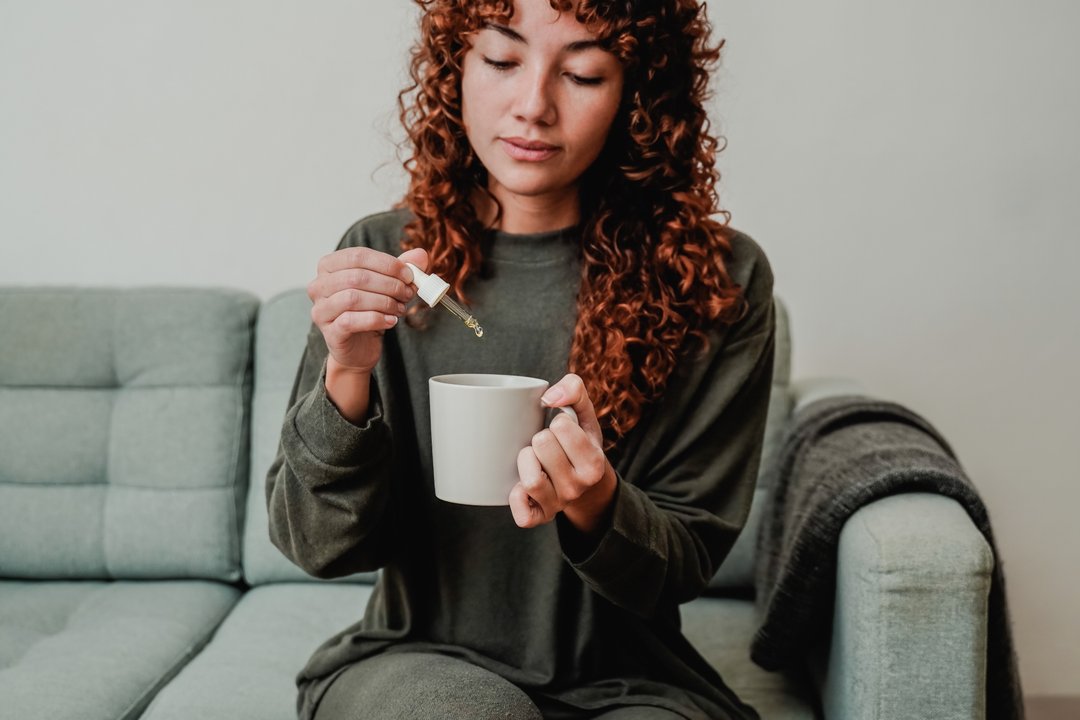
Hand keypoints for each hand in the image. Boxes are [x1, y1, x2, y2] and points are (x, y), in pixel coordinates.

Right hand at [307, 247, 427, 374]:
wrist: (360, 346)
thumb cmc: (370, 310)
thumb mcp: (387, 285)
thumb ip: (401, 268)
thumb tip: (420, 255)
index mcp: (329, 265)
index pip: (358, 255)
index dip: (387, 264)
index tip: (409, 275)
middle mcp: (319, 285)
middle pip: (357, 277)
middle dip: (389, 285)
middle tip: (407, 294)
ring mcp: (321, 309)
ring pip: (353, 298)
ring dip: (384, 302)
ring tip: (399, 308)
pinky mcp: (329, 331)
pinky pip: (351, 320)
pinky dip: (376, 319)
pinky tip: (391, 321)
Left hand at [510, 374, 617, 532]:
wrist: (583, 485)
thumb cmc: (578, 442)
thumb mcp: (584, 414)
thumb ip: (574, 389)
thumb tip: (549, 398)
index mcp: (594, 463)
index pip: (561, 425)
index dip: (558, 422)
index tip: (563, 431)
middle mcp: (578, 488)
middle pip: (542, 445)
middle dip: (540, 438)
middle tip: (548, 446)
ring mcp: (558, 505)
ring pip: (531, 479)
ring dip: (526, 461)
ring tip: (535, 460)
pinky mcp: (539, 518)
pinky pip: (522, 513)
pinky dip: (516, 497)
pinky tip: (522, 485)